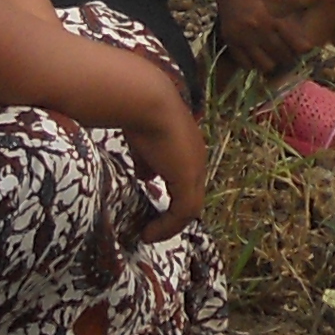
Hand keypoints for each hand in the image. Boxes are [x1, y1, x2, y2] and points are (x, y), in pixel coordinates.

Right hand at [115, 73, 208, 236]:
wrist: (145, 100)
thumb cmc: (139, 113)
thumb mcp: (142, 142)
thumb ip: (146, 161)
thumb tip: (145, 177)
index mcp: (187, 147)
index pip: (184, 178)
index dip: (171, 195)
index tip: (152, 208)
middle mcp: (196, 158)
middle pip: (190, 195)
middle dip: (172, 214)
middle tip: (154, 228)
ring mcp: (194, 168)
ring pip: (189, 207)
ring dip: (170, 224)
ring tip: (151, 234)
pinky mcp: (187, 178)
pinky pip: (183, 212)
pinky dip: (168, 226)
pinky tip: (150, 233)